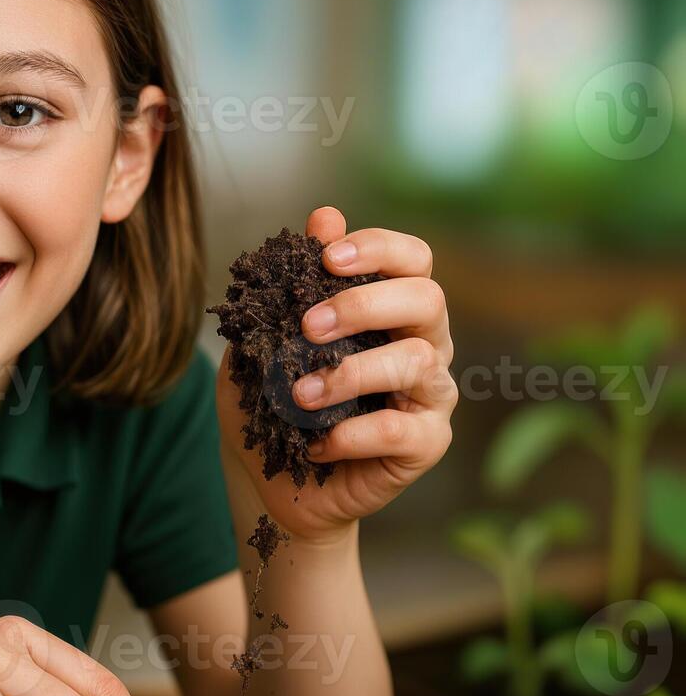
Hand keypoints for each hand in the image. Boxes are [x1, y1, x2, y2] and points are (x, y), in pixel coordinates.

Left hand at [216, 206, 457, 542]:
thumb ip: (294, 283)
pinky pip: (399, 429)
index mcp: (392, 309)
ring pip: (416, 362)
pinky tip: (313, 442)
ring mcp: (430, 395)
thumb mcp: (265, 338)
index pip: (413, 258)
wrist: (268, 479)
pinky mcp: (425, 444)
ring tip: (298, 394)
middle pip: (427, 298)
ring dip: (348, 373)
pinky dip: (349, 433)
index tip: (327, 257)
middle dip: (365, 304)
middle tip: (308, 326)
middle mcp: (423, 344)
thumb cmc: (271, 401)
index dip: (377, 249)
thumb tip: (326, 215)